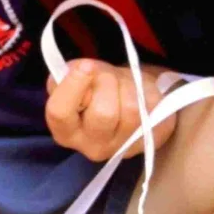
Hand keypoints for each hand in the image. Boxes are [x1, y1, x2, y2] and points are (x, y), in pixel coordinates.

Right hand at [45, 59, 173, 161]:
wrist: (123, 100)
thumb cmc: (92, 89)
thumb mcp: (72, 79)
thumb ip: (70, 75)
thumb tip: (85, 73)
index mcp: (65, 132)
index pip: (60, 112)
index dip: (73, 86)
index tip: (86, 66)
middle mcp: (92, 147)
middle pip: (103, 113)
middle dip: (107, 82)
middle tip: (106, 74)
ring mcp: (124, 148)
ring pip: (131, 109)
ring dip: (128, 85)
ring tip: (122, 82)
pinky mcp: (151, 140)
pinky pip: (152, 107)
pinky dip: (147, 89)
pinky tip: (138, 91)